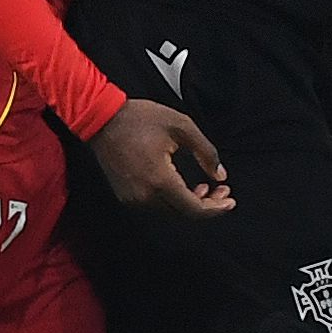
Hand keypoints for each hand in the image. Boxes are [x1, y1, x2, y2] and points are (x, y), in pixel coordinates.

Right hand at [91, 98, 234, 214]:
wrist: (102, 119)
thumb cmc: (138, 119)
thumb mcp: (181, 126)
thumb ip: (205, 151)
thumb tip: (220, 174)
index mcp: (159, 180)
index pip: (194, 209)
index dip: (216, 208)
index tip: (229, 202)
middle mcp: (145, 195)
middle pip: (184, 213)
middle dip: (207, 205)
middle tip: (221, 191)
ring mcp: (133, 197)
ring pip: (171, 211)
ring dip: (190, 202)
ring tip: (204, 187)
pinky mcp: (126, 195)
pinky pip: (156, 205)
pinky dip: (173, 199)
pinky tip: (182, 186)